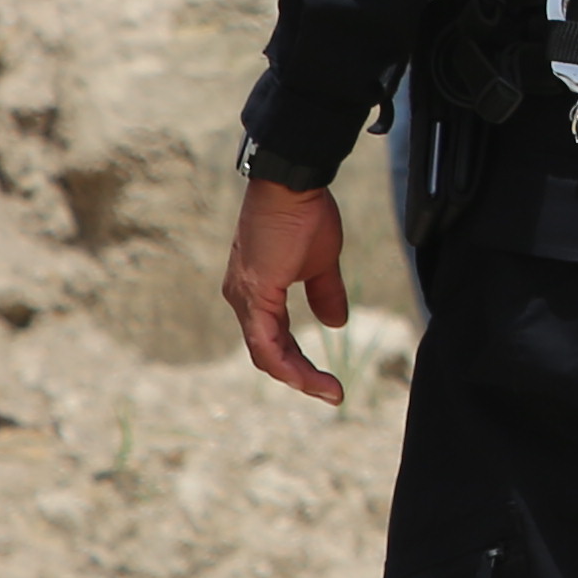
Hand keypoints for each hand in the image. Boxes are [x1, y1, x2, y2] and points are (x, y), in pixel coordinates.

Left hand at [224, 181, 351, 402]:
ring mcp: (244, 298)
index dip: (300, 362)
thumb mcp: (321, 262)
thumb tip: (336, 323)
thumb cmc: (304, 214)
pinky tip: (307, 376)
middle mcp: (242, 299)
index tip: (329, 381)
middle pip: (267, 352)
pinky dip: (287, 363)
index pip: (274, 339)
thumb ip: (325, 294)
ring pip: (265, 352)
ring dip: (296, 375)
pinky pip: (266, 342)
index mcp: (256, 292)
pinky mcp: (254, 294)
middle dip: (299, 376)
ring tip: (327, 390)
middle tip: (330, 392)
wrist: (291, 185)